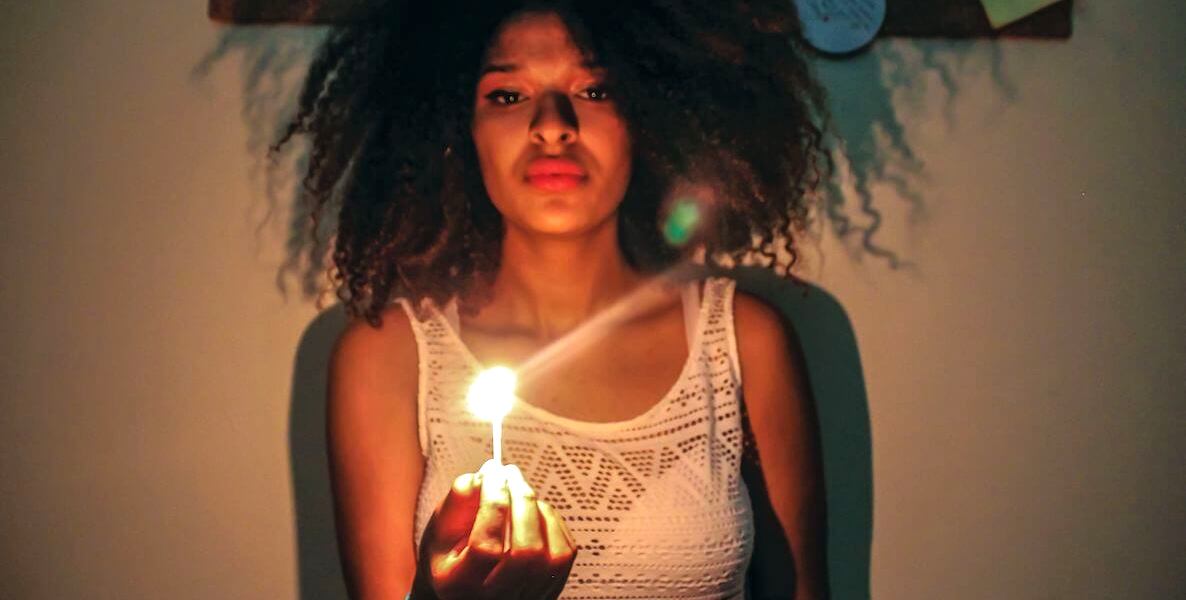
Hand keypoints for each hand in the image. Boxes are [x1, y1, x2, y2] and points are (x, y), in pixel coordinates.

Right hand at [414, 460, 577, 599]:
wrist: (466, 590)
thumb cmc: (452, 559)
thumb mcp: (438, 533)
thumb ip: (456, 504)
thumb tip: (484, 476)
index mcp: (460, 585)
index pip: (486, 548)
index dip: (493, 504)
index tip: (492, 475)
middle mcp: (496, 597)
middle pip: (526, 552)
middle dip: (521, 501)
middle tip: (510, 473)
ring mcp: (527, 596)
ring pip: (552, 554)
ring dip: (538, 511)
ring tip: (519, 492)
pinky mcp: (550, 589)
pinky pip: (565, 552)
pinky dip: (552, 521)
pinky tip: (533, 510)